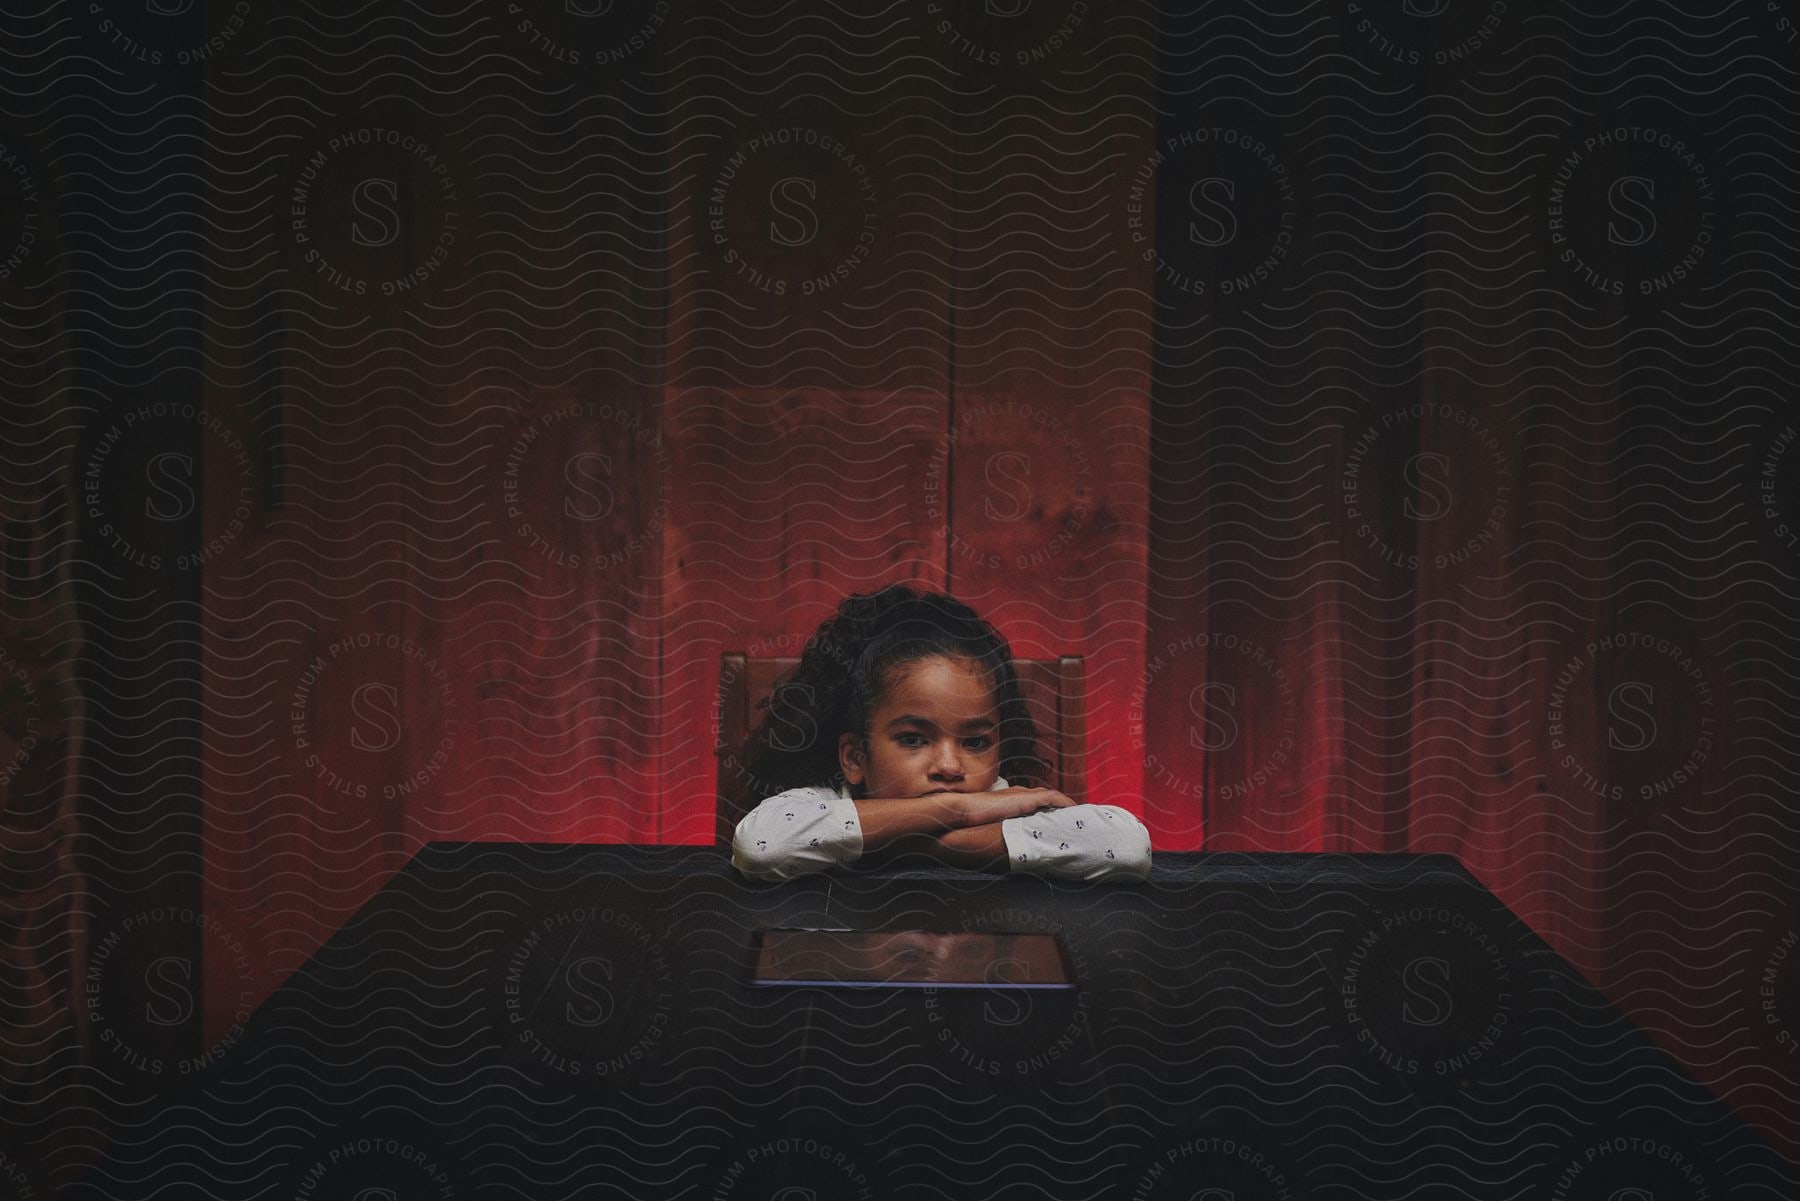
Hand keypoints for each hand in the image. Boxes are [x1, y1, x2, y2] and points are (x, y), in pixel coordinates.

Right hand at [950, 786, 1077, 827]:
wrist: (965, 809)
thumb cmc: (973, 819)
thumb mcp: (990, 824)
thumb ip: (999, 828)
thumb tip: (1001, 845)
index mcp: (1011, 798)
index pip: (1034, 800)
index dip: (1046, 807)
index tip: (1056, 816)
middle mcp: (1019, 793)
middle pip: (1046, 796)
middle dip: (1059, 804)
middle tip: (1072, 815)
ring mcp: (1023, 794)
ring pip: (1052, 796)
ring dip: (1065, 803)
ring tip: (1077, 813)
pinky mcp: (1026, 799)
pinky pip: (1052, 798)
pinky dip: (1064, 803)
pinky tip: (1073, 809)